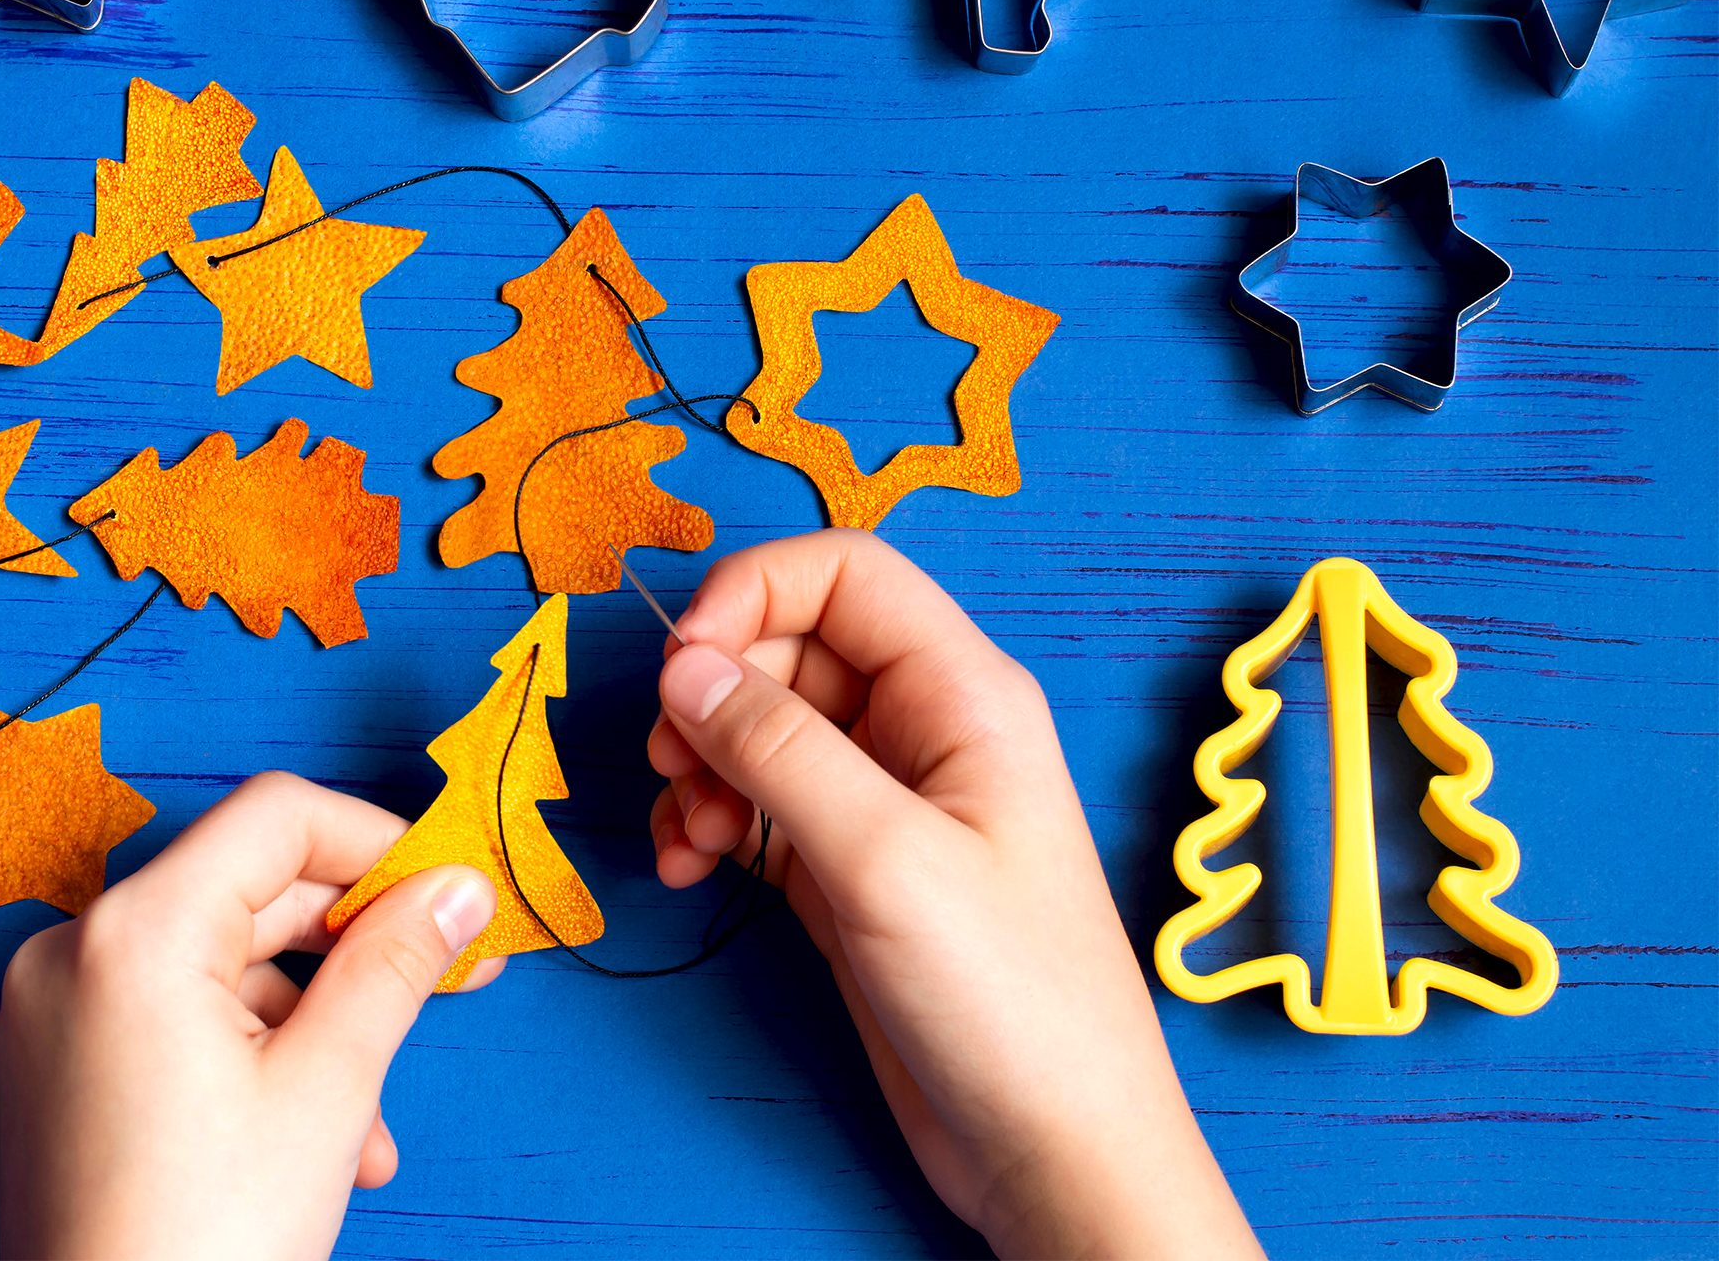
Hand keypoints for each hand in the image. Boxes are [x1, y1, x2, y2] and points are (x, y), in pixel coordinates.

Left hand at [0, 771, 499, 1260]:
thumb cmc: (199, 1246)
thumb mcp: (328, 1089)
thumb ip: (395, 964)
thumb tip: (455, 887)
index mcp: (131, 935)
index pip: (275, 817)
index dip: (377, 841)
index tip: (452, 888)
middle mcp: (71, 954)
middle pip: (247, 888)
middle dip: (356, 941)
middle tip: (455, 974)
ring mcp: (52, 1014)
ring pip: (218, 965)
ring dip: (314, 1023)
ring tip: (370, 1129)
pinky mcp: (53, 1070)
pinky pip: (171, 1018)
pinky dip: (250, 1055)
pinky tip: (315, 1138)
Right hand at [647, 530, 1257, 1258]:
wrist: (1052, 1148)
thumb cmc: (1009, 998)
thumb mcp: (885, 859)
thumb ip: (778, 749)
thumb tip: (683, 666)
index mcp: (963, 693)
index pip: (843, 573)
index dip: (750, 593)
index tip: (678, 664)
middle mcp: (925, 730)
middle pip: (789, 646)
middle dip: (713, 692)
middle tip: (668, 764)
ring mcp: (887, 801)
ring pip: (763, 727)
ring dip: (700, 766)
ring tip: (685, 837)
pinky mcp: (850, 868)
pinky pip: (758, 804)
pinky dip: (711, 822)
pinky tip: (689, 869)